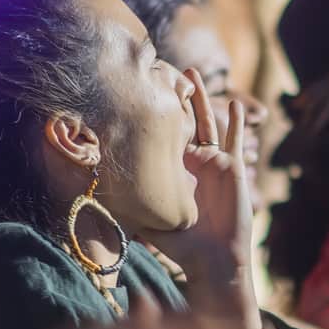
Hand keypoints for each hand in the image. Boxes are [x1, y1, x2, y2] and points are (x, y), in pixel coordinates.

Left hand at [140, 82, 262, 328]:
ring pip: (207, 123)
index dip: (152, 115)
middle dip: (174, 96)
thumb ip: (128, 206)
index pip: (161, 135)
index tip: (137, 91)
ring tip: (189, 73)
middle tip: (162, 70)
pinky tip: (234, 105)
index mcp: (173, 171)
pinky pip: (235, 141)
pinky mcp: (233, 168)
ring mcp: (214, 162)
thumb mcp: (147, 220)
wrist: (211, 258)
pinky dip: (237, 123)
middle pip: (183, 121)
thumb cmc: (180, 245)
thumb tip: (91, 200)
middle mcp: (193, 162)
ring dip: (200, 97)